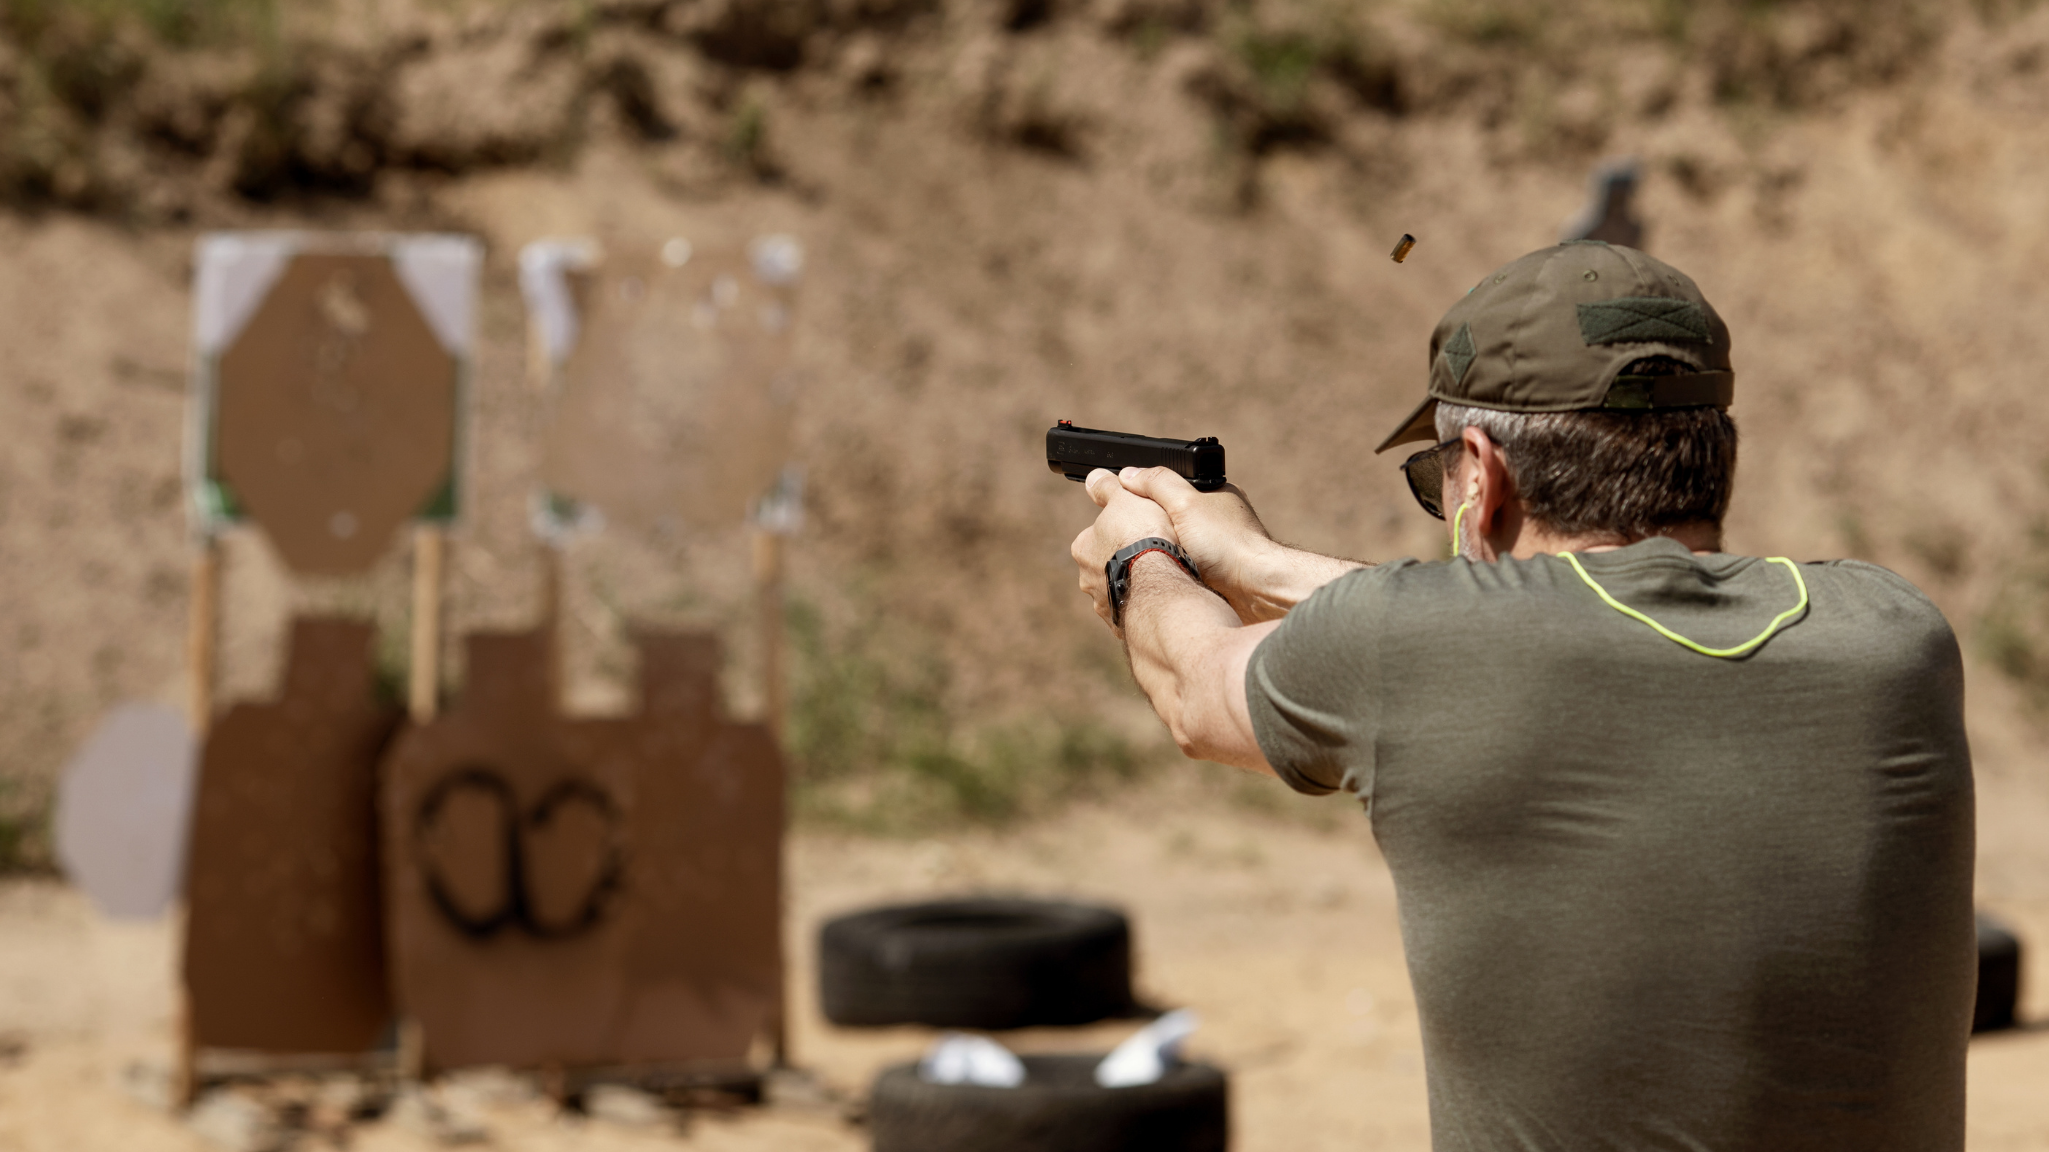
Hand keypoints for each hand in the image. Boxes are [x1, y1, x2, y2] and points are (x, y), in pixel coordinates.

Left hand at [1070, 468, 1177, 632]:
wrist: (1160, 582)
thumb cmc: (1142, 537)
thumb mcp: (1125, 499)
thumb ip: (1107, 488)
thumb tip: (1094, 477)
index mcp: (1082, 548)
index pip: (1097, 535)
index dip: (1120, 529)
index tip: (1139, 528)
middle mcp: (1087, 579)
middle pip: (1107, 564)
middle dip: (1126, 560)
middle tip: (1153, 552)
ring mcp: (1104, 605)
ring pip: (1121, 590)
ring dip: (1136, 584)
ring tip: (1162, 576)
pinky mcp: (1123, 625)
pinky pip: (1135, 611)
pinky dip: (1145, 605)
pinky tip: (1161, 597)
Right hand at [1115, 467, 1276, 622]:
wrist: (1255, 590)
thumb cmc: (1227, 544)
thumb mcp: (1185, 504)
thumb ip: (1157, 484)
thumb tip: (1128, 474)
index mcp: (1212, 493)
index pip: (1168, 487)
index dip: (1143, 495)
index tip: (1122, 506)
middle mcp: (1216, 517)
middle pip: (1168, 516)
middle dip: (1149, 527)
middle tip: (1132, 538)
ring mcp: (1216, 545)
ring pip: (1174, 544)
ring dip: (1161, 551)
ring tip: (1145, 559)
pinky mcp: (1215, 570)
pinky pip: (1183, 565)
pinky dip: (1173, 568)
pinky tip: (1165, 574)